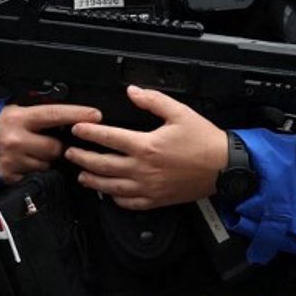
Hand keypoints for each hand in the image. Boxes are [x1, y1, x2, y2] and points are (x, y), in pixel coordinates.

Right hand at [0, 103, 99, 183]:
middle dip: (56, 146)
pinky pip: (34, 176)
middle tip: (45, 141)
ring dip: (44, 160)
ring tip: (30, 152)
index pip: (55, 114)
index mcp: (20, 118)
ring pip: (46, 164)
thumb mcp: (15, 112)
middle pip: (55, 147)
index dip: (77, 114)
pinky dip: (33, 171)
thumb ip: (39, 115)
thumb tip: (69, 115)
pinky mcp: (10, 177)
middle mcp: (16, 139)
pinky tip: (23, 163)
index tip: (96, 115)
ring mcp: (13, 160)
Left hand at [62, 85, 228, 210]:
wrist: (224, 167)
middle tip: (71, 153)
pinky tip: (110, 193)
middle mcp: (143, 169)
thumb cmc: (205, 141)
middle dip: (82, 158)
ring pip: (110, 187)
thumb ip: (153, 101)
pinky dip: (115, 199)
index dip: (89, 132)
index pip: (108, 138)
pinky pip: (128, 203)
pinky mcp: (156, 200)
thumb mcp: (180, 112)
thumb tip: (133, 92)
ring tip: (82, 175)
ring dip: (92, 180)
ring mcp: (148, 187)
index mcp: (146, 146)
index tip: (78, 129)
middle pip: (102, 165)